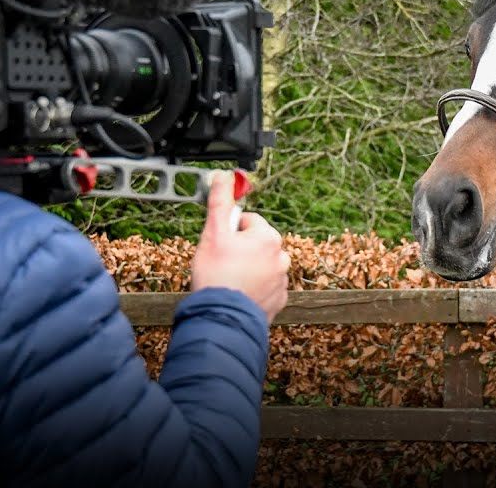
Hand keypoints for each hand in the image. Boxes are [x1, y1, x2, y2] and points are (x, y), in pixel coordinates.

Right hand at [191, 171, 289, 322]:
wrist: (222, 318)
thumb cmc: (216, 275)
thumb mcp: (213, 233)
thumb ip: (220, 202)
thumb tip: (223, 176)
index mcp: (268, 237)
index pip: (248, 221)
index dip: (230, 231)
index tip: (220, 244)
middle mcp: (281, 257)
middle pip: (256, 242)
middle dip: (240, 249)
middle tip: (222, 263)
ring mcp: (281, 280)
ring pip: (261, 264)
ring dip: (248, 268)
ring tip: (230, 280)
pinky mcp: (279, 300)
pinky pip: (265, 286)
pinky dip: (254, 287)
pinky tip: (239, 293)